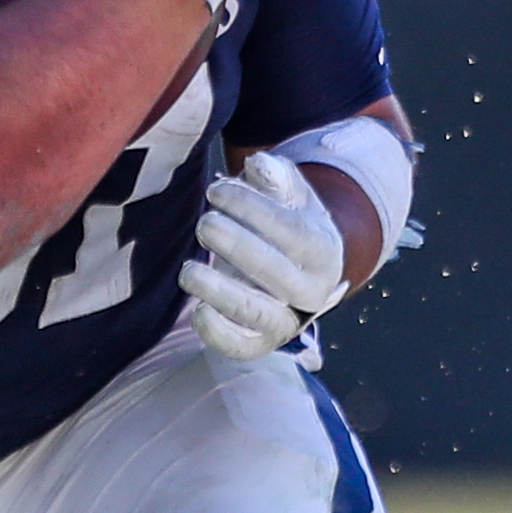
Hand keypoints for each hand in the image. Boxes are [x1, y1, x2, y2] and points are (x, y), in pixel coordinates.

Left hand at [180, 151, 347, 359]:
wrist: (295, 268)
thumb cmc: (286, 221)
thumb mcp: (289, 193)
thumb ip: (275, 176)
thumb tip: (259, 165)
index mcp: (323, 251)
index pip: (291, 231)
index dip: (253, 209)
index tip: (217, 191)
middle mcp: (311, 292)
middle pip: (276, 273)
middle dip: (237, 247)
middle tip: (205, 224)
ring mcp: (286, 321)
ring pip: (258, 314)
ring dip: (221, 293)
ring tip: (188, 271)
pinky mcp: (258, 343)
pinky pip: (241, 347)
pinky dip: (219, 334)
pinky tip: (197, 311)